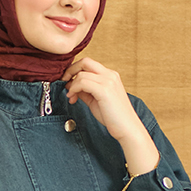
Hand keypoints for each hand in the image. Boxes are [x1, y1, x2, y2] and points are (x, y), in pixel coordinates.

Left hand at [63, 55, 158, 175]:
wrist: (127, 128)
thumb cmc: (113, 117)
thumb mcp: (95, 100)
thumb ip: (85, 91)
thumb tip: (70, 85)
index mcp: (110, 76)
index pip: (89, 64)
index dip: (75, 70)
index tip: (68, 82)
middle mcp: (110, 75)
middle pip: (85, 61)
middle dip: (70, 70)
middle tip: (64, 81)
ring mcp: (108, 81)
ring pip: (82, 73)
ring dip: (72, 84)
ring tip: (71, 97)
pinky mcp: (105, 90)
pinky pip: (83, 82)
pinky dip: (74, 89)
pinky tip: (73, 98)